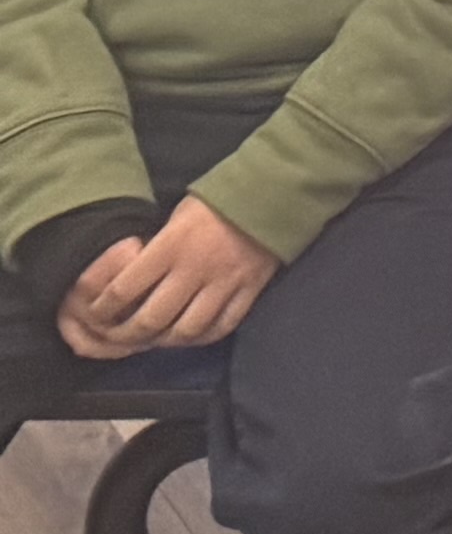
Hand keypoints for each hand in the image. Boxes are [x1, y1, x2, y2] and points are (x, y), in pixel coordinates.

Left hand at [56, 198, 277, 358]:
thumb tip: (135, 283)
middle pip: (152, 319)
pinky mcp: (250, 290)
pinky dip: (203, 337)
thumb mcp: (175, 218)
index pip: (124, 289)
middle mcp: (194, 269)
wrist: (271, 192)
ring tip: (158, 338)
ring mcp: (224, 283)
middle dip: (129, 335)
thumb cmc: (215, 203)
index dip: (104, 309)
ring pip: (187, 330)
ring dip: (167, 340)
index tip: (98, 314)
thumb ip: (156, 250)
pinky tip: (192, 334)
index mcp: (170, 247)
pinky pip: (222, 326)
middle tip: (121, 337)